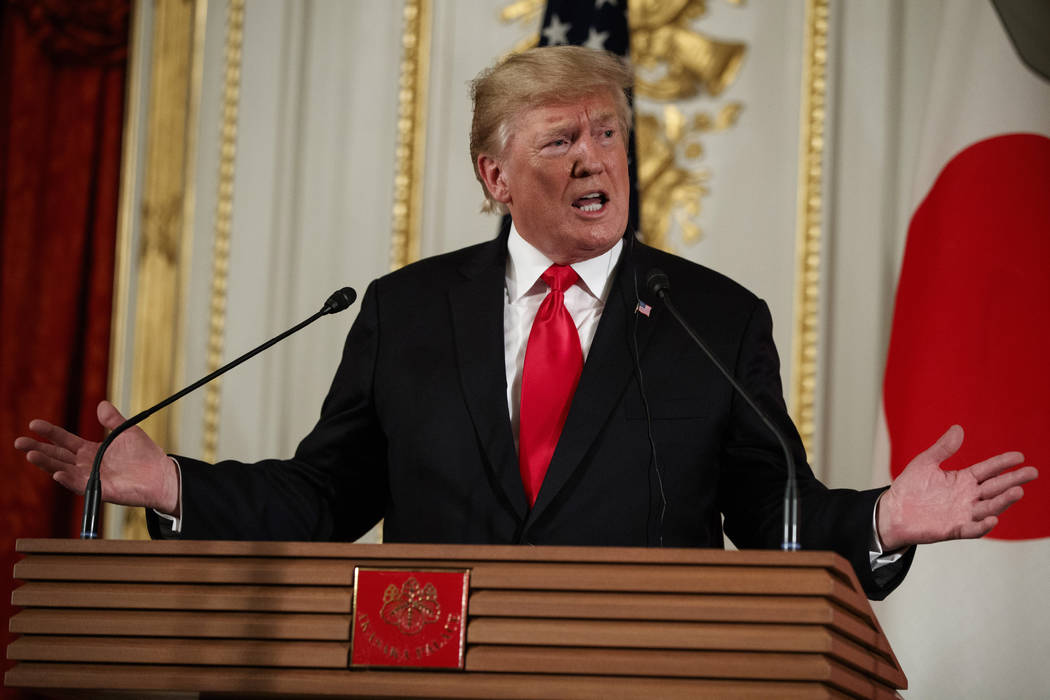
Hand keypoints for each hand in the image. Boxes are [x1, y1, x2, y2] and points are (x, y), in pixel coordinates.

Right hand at [14, 400, 179, 514]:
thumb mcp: (127, 431)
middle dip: (38, 448)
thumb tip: (101, 403)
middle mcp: (86, 464)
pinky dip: (68, 479)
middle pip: (57, 456)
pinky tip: (57, 473)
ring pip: (63, 470)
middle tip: (19, 441)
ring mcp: (91, 477)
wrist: (161, 474)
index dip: (50, 433)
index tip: (33, 424)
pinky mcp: (100, 489)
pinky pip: (80, 485)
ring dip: (46, 463)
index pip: (64, 440)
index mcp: (91, 450)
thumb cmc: (145, 454)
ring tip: (31, 454)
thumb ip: (112, 420)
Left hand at [877, 425, 1037, 550]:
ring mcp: (963, 514)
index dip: (1003, 463)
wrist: (893, 511)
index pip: (988, 470)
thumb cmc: (910, 487)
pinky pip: (971, 529)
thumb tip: (958, 428)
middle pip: (995, 487)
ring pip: (988, 507)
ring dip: (1003, 501)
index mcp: (963, 480)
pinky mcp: (953, 529)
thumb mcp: (925, 463)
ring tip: (1018, 491)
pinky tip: (992, 519)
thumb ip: (943, 448)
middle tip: (1032, 472)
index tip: (1019, 456)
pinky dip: (982, 526)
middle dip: (1014, 480)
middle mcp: (968, 497)